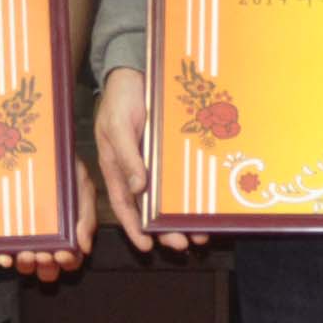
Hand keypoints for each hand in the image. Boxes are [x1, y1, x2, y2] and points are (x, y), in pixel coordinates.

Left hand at [0, 174, 96, 281]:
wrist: (45, 151)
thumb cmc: (67, 172)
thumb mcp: (83, 189)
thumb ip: (87, 217)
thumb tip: (86, 247)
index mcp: (70, 235)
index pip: (72, 259)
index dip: (68, 262)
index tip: (62, 254)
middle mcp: (49, 240)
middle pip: (48, 268)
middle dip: (45, 266)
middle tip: (42, 255)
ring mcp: (27, 237)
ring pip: (26, 265)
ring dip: (26, 265)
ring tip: (25, 253)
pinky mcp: (7, 232)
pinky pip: (4, 251)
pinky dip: (3, 258)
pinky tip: (3, 255)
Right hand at [94, 65, 193, 252]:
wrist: (135, 74)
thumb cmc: (119, 100)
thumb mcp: (118, 127)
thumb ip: (127, 157)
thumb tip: (138, 188)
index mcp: (116, 169)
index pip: (124, 206)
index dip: (134, 229)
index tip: (147, 248)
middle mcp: (136, 171)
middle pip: (150, 209)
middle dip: (165, 230)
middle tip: (184, 245)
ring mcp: (154, 163)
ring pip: (168, 198)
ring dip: (182, 217)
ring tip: (201, 235)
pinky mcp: (168, 153)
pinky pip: (181, 178)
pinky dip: (191, 193)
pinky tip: (205, 205)